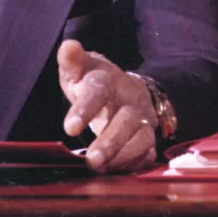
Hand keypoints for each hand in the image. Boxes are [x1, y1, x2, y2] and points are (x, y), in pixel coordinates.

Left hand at [57, 40, 157, 173]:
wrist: (123, 88)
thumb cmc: (92, 80)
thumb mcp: (79, 68)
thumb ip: (71, 60)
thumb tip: (69, 46)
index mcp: (108, 80)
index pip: (99, 92)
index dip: (85, 109)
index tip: (69, 128)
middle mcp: (129, 100)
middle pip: (124, 121)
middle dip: (109, 142)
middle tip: (90, 160)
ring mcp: (142, 119)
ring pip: (141, 139)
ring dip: (121, 156)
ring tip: (99, 168)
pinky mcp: (148, 136)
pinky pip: (147, 153)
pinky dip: (133, 164)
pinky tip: (114, 170)